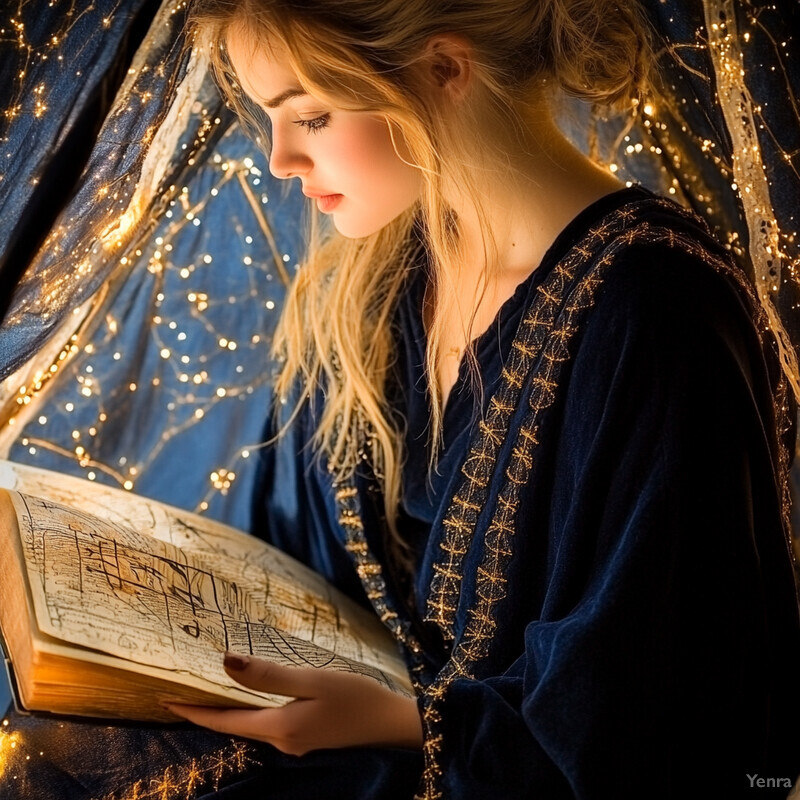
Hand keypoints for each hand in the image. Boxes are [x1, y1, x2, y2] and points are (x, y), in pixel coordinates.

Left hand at [164, 652, 422, 755]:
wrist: (392, 725)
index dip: (193, 710)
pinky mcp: (308, 737)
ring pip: (251, 725)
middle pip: (234, 725)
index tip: (165, 699)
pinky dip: (252, 709)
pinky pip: (269, 724)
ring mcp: (295, 743)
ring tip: (209, 688)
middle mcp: (282, 742)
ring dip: (229, 708)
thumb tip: (225, 662)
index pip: (224, 720)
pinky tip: (253, 696)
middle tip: (181, 689)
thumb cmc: (356, 698)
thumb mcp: (313, 680)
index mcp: (278, 728)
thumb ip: (269, 675)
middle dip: (206, 709)